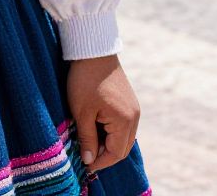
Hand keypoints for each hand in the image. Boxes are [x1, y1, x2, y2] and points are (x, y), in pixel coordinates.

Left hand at [68, 55, 140, 172]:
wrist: (93, 50)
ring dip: (108, 142)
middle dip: (105, 154)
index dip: (100, 162)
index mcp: (124, 121)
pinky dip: (111, 130)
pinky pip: (123, 124)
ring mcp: (133, 108)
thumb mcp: (81, 111)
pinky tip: (96, 126)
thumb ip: (87, 138)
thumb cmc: (84, 80)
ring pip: (123, 137)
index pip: (116, 153)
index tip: (85, 165)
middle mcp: (134, 117)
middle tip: (86, 155)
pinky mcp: (129, 101)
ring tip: (88, 140)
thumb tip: (89, 161)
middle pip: (122, 147)